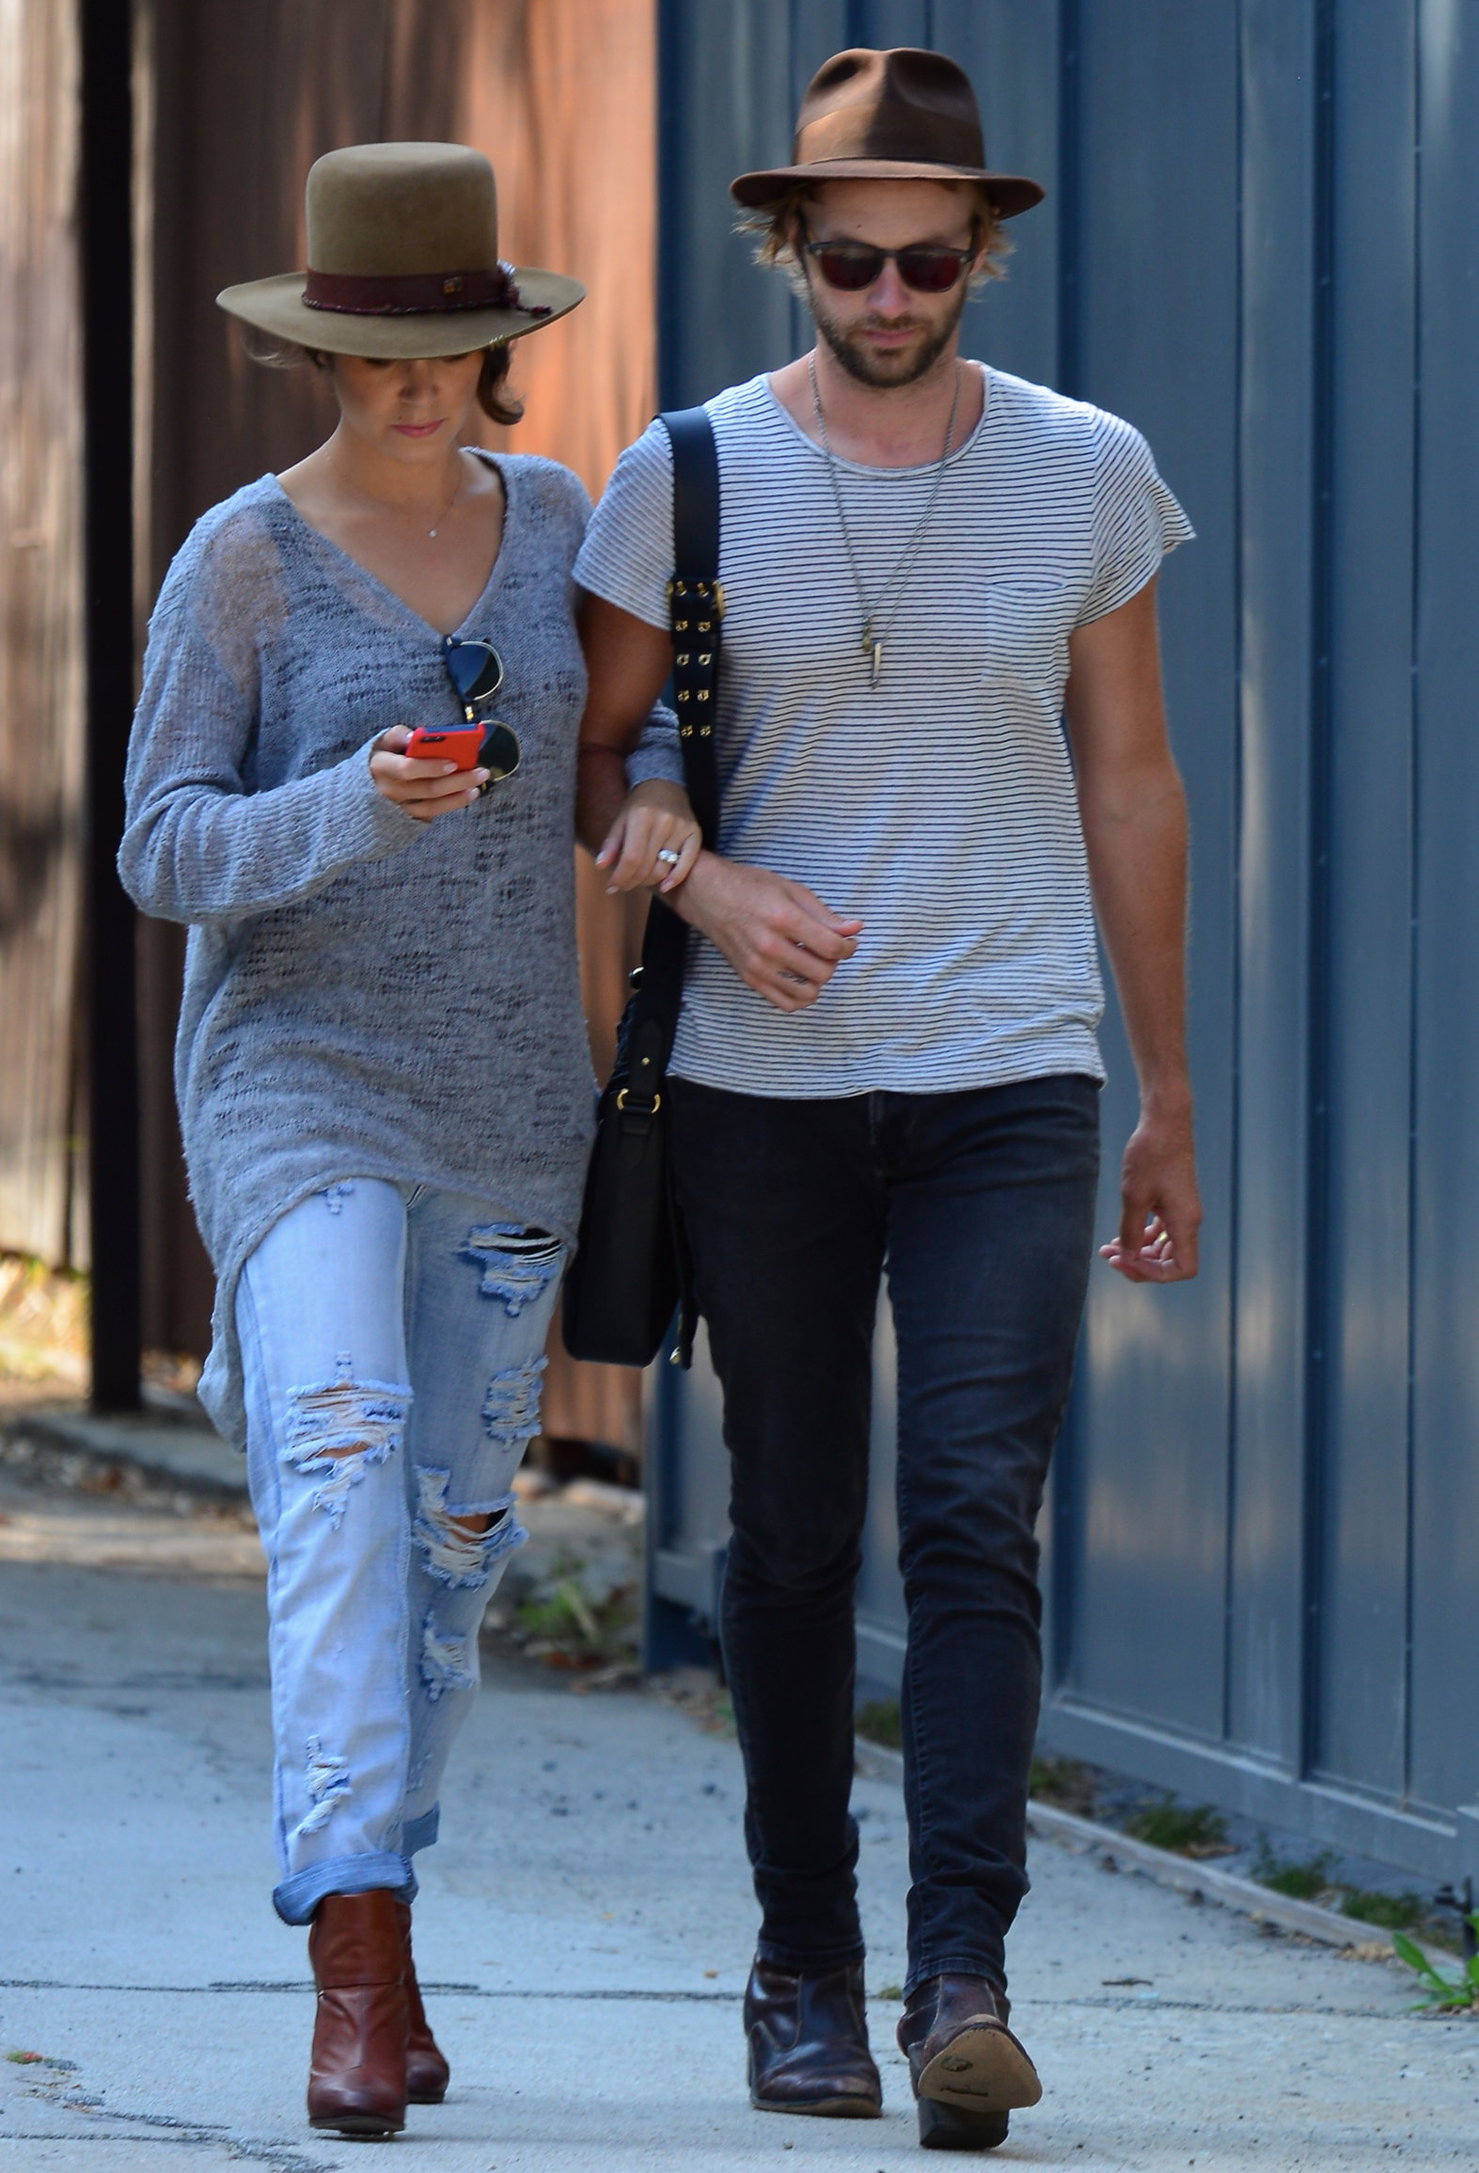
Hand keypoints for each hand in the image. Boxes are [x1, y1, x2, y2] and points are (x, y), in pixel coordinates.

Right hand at [370, 727, 486, 820]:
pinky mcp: (407, 816)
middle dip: (457, 780)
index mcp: (381, 766)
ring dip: (458, 796)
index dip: (431, 766)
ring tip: (478, 786)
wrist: (365, 785)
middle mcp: (389, 790)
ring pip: (432, 805)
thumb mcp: (383, 741)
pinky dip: (451, 805)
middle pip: (427, 788)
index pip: (408, 768)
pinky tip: (467, 796)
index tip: (453, 762)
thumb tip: (415, 736)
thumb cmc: (382, 757)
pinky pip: (432, 814)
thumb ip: (398, 735)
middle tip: (481, 772)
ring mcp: (398, 807)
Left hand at [595, 780, 701, 894]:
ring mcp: (681, 828)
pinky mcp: (695, 833)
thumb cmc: (639, 804)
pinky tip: (664, 886)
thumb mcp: (621, 819)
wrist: (665, 785)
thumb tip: (601, 866)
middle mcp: (663, 822)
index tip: (612, 887)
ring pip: (663, 869)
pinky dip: (675, 879)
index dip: (621, 877)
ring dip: (649, 881)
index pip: (631, 857)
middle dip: (632, 881)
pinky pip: (686, 864)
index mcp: (641, 816)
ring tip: (639, 880)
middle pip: (646, 866)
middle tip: (624, 885)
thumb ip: (611, 843)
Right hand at [674, 853, 862, 1013]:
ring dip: (818, 980)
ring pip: (807, 992)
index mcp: (783, 918)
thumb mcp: (792, 890)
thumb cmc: (752, 888)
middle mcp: (769, 946)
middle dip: (834, 962)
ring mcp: (757, 966)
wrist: (709, 896)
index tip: (848, 942)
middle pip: (823, 972)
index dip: (848, 947)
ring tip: (813, 963)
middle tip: (828, 948)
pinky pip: (785, 1003)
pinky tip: (802, 981)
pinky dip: (801, 997)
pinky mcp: (749, 978)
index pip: (831, 947)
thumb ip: (825, 914)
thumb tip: (855, 929)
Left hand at [1100, 1095, 1200, 1282]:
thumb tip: (1127, 1257)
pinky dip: (1141, 1236)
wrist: (1164, 1122)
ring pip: (1163, 1246)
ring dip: (1138, 1251)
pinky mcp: (1173, 1201)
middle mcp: (1188, 1220)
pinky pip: (1160, 1230)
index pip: (1182, 1268)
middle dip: (1140, 1264)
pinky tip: (1119, 1235)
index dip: (1155, 1273)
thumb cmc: (1150, 1155)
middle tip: (1110, 1257)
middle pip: (1171, 1261)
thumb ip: (1130, 1231)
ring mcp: (1182, 1210)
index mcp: (1185, 1222)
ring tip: (1108, 1249)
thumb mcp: (1134, 1197)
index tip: (1127, 1261)